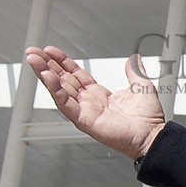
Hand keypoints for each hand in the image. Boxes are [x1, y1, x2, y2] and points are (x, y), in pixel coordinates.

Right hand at [24, 45, 167, 159]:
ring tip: (33, 60)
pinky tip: (47, 77)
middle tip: (33, 52)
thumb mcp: (141, 86)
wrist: (152, 135)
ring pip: (59, 90)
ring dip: (44, 74)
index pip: (75, 75)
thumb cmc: (148, 118)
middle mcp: (88, 102)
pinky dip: (55, 90)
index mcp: (99, 94)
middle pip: (62, 80)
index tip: (51, 51)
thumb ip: (134, 71)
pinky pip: (65, 104)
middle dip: (47, 65)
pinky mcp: (83, 120)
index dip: (62, 62)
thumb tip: (134, 58)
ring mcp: (84, 111)